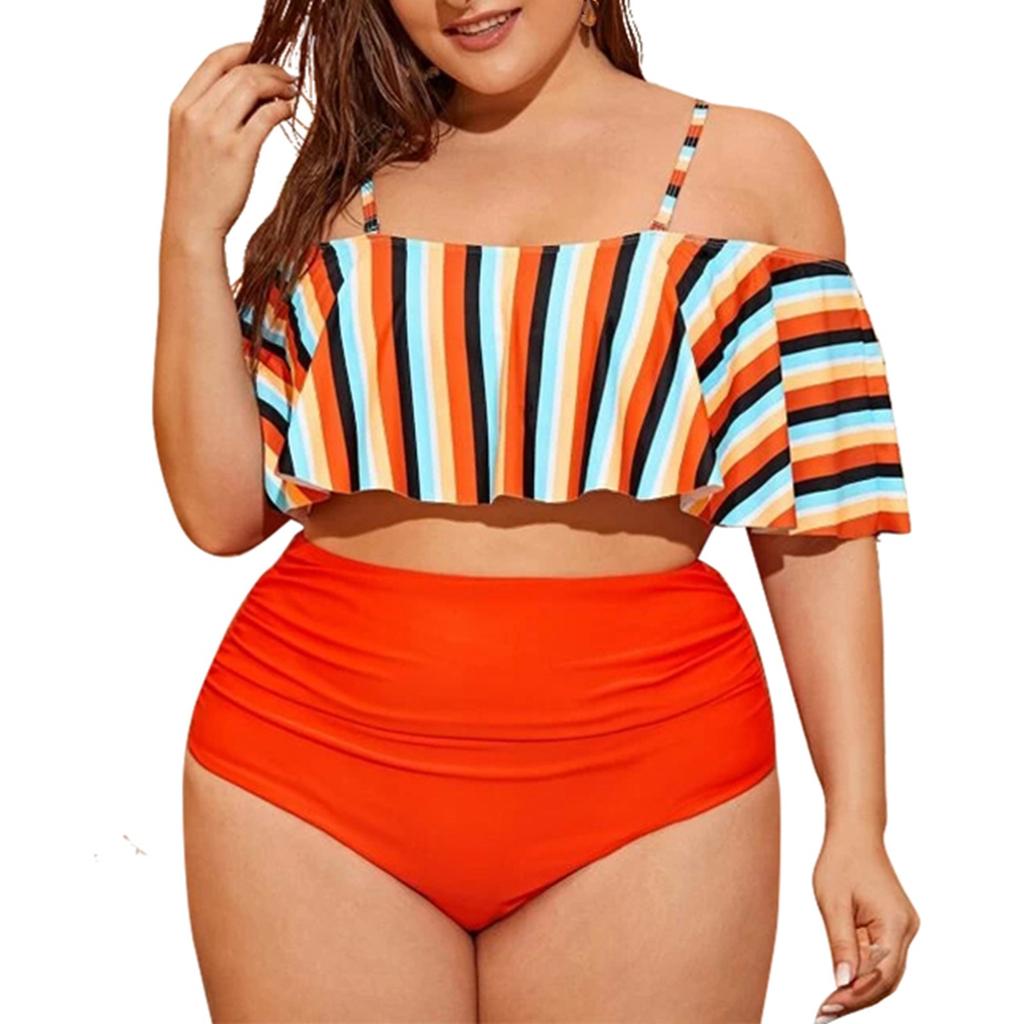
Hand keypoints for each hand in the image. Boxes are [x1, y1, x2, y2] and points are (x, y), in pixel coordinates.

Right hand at [163, 42, 298, 246]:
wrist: (191, 222)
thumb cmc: (196, 187)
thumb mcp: (191, 141)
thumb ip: (210, 114)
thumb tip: (246, 92)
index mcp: (181, 107)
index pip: (214, 61)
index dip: (242, 50)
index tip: (263, 52)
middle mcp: (196, 114)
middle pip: (239, 72)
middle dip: (269, 69)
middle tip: (288, 78)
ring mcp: (216, 132)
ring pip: (254, 87)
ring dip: (278, 85)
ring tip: (291, 93)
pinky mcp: (238, 151)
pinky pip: (267, 115)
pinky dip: (282, 108)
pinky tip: (289, 112)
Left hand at [810, 830, 919, 1020]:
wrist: (855, 833)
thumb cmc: (841, 861)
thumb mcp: (832, 902)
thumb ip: (840, 944)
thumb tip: (842, 984)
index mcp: (895, 923)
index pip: (881, 974)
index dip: (856, 996)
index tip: (827, 1009)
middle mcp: (906, 928)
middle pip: (886, 979)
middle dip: (856, 998)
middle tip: (824, 1013)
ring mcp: (902, 927)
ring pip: (883, 971)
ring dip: (858, 988)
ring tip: (828, 1005)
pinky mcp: (893, 925)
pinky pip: (880, 956)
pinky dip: (861, 970)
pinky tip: (840, 982)